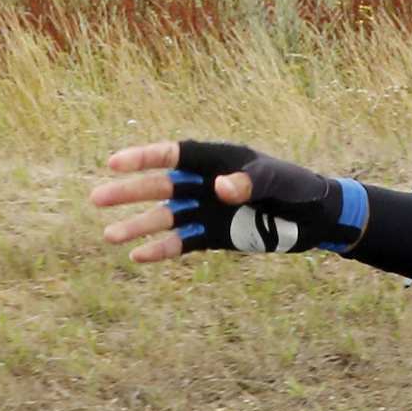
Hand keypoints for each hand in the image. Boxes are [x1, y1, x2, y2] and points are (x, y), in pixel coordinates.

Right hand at [91, 139, 365, 261]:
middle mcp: (205, 183)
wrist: (314, 218)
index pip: (172, 155)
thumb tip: (219, 188)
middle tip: (97, 199)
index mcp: (216, 159)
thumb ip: (249, 181)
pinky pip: (182, 242)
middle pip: (159, 186)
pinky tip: (137, 256)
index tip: (113, 163)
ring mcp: (208, 211)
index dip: (142, 158)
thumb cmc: (297, 188)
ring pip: (165, 218)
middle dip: (128, 192)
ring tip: (109, 236)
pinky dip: (161, 249)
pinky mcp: (215, 236)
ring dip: (137, 225)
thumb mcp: (276, 181)